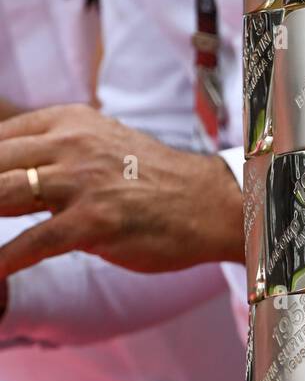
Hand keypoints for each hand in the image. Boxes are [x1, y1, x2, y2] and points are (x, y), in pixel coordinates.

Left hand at [0, 104, 243, 276]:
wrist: (207, 201)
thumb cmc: (148, 179)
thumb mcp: (98, 145)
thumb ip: (52, 153)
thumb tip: (6, 173)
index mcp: (69, 120)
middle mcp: (72, 143)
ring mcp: (84, 181)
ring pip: (4, 195)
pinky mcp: (95, 221)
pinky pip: (33, 242)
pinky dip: (5, 260)